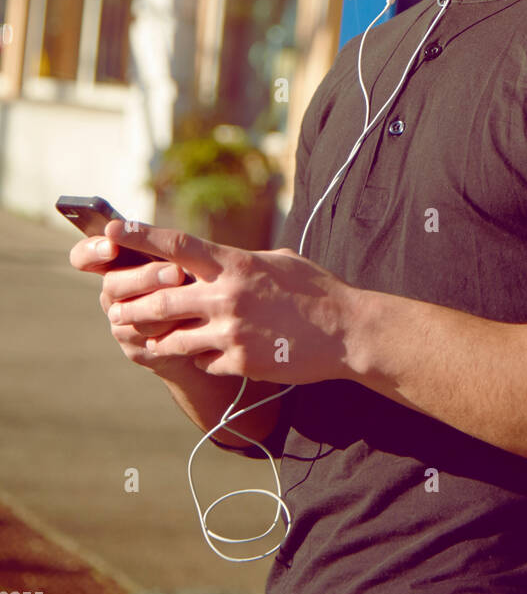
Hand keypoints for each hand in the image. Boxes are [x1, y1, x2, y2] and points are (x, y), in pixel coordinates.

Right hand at [68, 232, 193, 377]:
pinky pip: (148, 341)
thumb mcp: (177, 253)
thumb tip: (126, 222)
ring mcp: (121, 324)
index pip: (84, 256)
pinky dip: (172, 329)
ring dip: (162, 305)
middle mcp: (113, 295)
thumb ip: (155, 241)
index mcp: (116, 263)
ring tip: (190, 295)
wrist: (210, 318)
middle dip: (145, 277)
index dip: (91, 251)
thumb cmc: (193, 274)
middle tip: (176, 272)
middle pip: (112, 285)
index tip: (111, 246)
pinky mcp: (136, 350)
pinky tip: (193, 320)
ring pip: (131, 316)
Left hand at [96, 220, 361, 384]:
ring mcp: (232, 332)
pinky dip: (199, 360)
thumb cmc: (315, 289)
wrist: (346, 331)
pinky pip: (202, 364)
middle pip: (159, 301)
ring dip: (161, 340)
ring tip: (153, 340)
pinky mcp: (241, 363)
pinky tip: (208, 356)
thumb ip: (240, 260)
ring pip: (172, 340)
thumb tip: (214, 256)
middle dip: (133, 307)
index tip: (113, 229)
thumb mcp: (278, 261)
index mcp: (235, 264)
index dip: (140, 236)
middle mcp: (228, 296)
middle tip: (117, 310)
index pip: (176, 245)